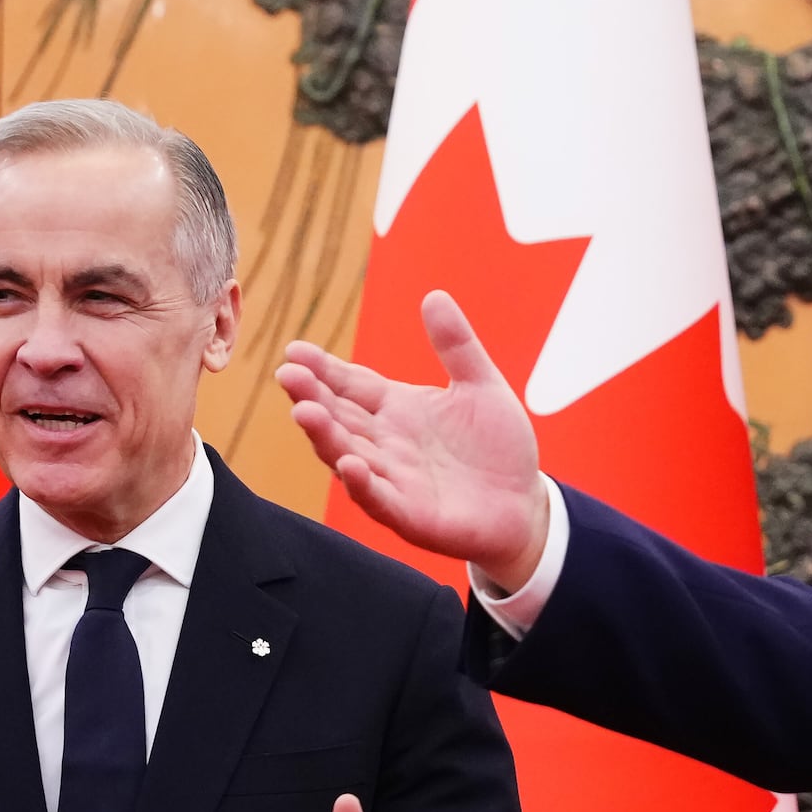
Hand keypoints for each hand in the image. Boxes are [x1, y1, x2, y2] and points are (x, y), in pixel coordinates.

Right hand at [276, 292, 554, 588]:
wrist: (524, 505)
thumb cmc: (498, 447)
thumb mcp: (481, 386)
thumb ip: (457, 345)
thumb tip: (434, 295)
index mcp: (397, 410)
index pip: (351, 384)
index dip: (322, 369)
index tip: (294, 351)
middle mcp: (385, 444)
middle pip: (340, 418)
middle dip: (312, 397)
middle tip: (288, 375)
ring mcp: (393, 480)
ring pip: (348, 456)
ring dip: (325, 437)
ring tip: (304, 413)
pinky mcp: (410, 515)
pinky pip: (380, 500)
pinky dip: (363, 485)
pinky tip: (349, 466)